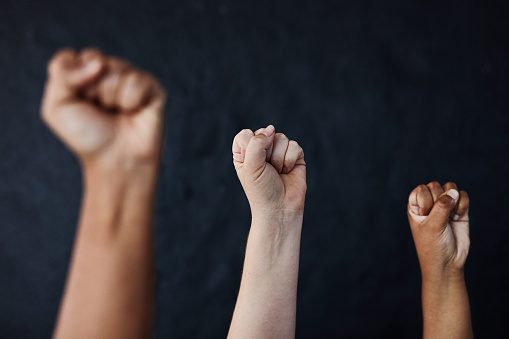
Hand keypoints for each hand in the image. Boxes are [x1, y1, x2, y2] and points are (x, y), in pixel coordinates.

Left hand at [41, 48, 165, 168]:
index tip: (77, 103)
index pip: (70, 58)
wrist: (117, 160)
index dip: (70, 81)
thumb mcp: (57, 108)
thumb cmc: (87, 137)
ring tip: (117, 112)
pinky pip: (137, 81)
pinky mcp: (152, 88)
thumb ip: (62, 75)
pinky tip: (133, 112)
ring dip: (112, 97)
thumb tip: (99, 62)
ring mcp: (131, 78)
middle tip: (100, 110)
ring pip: (116, 68)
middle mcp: (107, 72)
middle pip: (94, 59)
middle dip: (92, 88)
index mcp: (82, 74)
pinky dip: (131, 101)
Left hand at [232, 125, 305, 214]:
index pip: (246, 134)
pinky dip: (290, 160)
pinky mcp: (294, 155)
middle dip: (267, 153)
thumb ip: (257, 143)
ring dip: (279, 159)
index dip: (250, 147)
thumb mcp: (250, 166)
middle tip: (266, 170)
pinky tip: (287, 171)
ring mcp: (279, 151)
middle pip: (265, 133)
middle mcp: (261, 149)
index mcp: (244, 151)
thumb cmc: (261, 189)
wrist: (280, 207)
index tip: (252, 165)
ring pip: (281, 138)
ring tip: (277, 172)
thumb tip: (271, 130)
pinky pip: (294, 145)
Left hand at [407, 182, 469, 279]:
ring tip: (449, 217)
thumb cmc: (433, 245)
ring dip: (452, 202)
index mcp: (415, 205)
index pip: (422, 188)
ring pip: (450, 188)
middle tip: (439, 219)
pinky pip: (463, 195)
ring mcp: (444, 205)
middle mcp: (429, 203)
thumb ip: (441, 206)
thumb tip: (453, 191)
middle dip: (440, 201)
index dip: (427, 200)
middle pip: (436, 186)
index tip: (427, 215)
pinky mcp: (459, 209)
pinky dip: (463, 205)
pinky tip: (458, 218)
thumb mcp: (432, 225)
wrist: (448, 263)